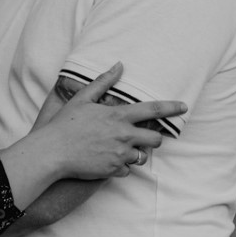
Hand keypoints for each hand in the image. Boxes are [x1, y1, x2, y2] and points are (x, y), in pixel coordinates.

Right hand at [34, 63, 184, 180]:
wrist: (52, 152)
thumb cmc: (64, 124)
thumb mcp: (82, 98)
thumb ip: (103, 82)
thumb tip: (119, 65)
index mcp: (119, 116)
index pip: (154, 111)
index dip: (172, 108)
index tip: (183, 107)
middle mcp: (123, 136)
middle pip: (155, 139)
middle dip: (153, 138)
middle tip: (143, 137)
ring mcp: (119, 154)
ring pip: (142, 157)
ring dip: (136, 154)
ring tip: (121, 150)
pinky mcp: (112, 170)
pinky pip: (126, 171)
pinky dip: (120, 167)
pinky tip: (107, 161)